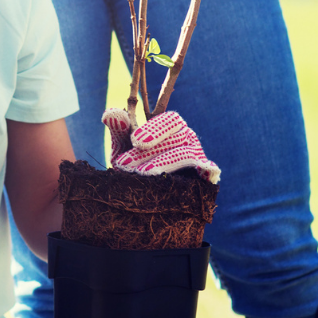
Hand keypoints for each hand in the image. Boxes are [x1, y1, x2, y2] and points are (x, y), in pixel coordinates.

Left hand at [103, 108, 220, 184]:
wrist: (147, 204)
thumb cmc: (135, 168)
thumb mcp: (124, 150)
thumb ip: (119, 131)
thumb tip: (110, 112)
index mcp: (170, 127)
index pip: (170, 119)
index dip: (154, 128)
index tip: (134, 141)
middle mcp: (188, 138)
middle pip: (178, 135)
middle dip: (152, 149)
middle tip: (128, 162)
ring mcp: (200, 157)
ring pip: (186, 155)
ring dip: (162, 163)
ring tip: (142, 174)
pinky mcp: (207, 177)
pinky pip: (205, 171)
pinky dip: (196, 171)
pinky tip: (178, 179)